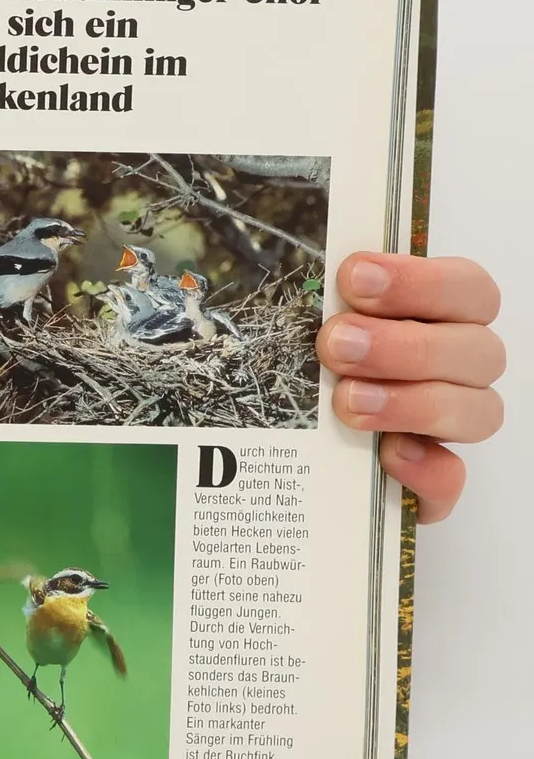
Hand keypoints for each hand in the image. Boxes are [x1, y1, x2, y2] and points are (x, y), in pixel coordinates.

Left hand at [317, 253, 504, 523]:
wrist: (281, 453)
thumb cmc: (308, 367)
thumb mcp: (309, 327)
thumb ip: (324, 302)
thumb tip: (311, 273)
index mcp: (440, 321)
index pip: (468, 290)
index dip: (420, 281)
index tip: (354, 278)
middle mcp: (457, 373)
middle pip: (477, 351)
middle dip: (404, 344)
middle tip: (335, 344)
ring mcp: (448, 431)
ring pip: (477, 412)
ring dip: (412, 402)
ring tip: (347, 401)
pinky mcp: (430, 486)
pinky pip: (450, 483)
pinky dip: (426, 470)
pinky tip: (388, 456)